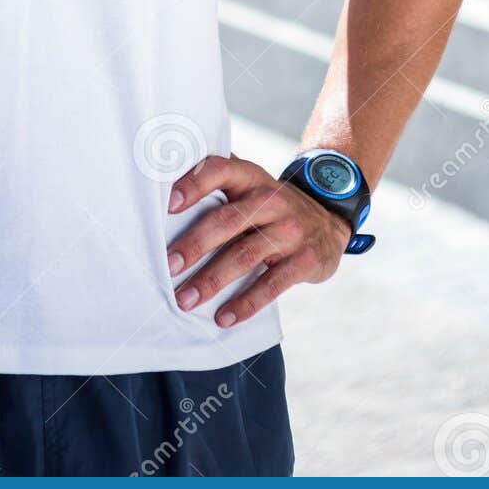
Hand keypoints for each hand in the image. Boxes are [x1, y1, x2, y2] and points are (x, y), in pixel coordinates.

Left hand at [166, 152, 350, 326]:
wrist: (328, 222)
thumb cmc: (269, 206)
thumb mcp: (250, 185)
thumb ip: (217, 181)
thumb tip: (159, 186)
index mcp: (250, 177)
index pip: (220, 170)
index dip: (194, 184)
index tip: (167, 204)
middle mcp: (270, 199)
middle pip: (227, 220)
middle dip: (194, 244)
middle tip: (167, 266)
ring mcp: (290, 230)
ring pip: (245, 255)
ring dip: (212, 280)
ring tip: (185, 299)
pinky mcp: (304, 260)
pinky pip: (271, 285)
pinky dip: (246, 303)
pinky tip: (224, 317)